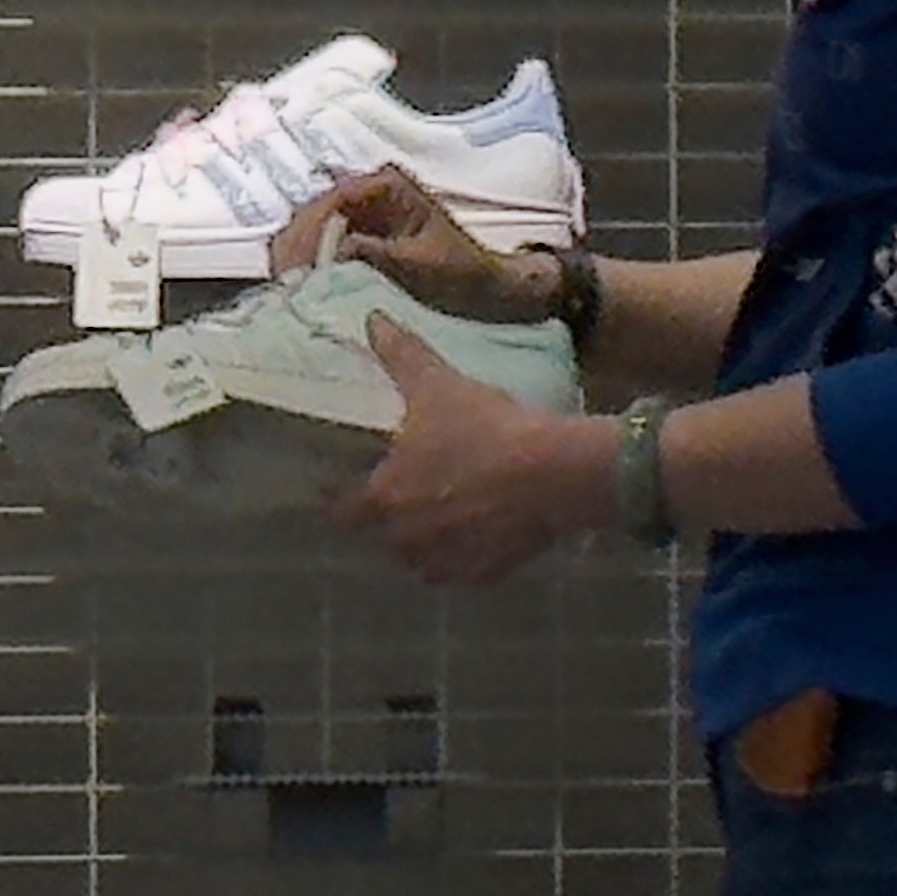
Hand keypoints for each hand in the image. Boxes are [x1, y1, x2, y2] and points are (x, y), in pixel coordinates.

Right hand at [277, 165, 559, 321]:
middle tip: (280, 278)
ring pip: (315, 227)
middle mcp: (371, 189)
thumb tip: (331, 253)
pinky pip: (326, 242)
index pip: (331, 201)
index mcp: (388, 185)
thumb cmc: (461, 273)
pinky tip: (299, 283)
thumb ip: (373, 253)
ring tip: (284, 284)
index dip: (307, 232)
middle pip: (315, 211)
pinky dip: (312, 261)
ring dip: (299, 253)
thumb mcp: (417, 264)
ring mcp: (364, 210)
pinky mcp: (362, 233)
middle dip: (296, 243)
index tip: (292, 264)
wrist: (486, 287)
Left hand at [330, 320, 615, 586]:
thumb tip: (372, 319)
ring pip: (423, 560)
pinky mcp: (484, 576)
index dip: (345, 499)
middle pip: (386, 537)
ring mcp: (445, 562)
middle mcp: (405, 538)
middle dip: (394, 519)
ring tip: (452, 514)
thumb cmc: (485, 427)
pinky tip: (486, 533)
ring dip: (430, 543)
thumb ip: (401, 354)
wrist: (552, 472)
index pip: (344, 511)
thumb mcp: (439, 384)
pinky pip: (464, 571)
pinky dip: (469, 556)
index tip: (355, 486)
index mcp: (384, 496)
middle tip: (416, 493)